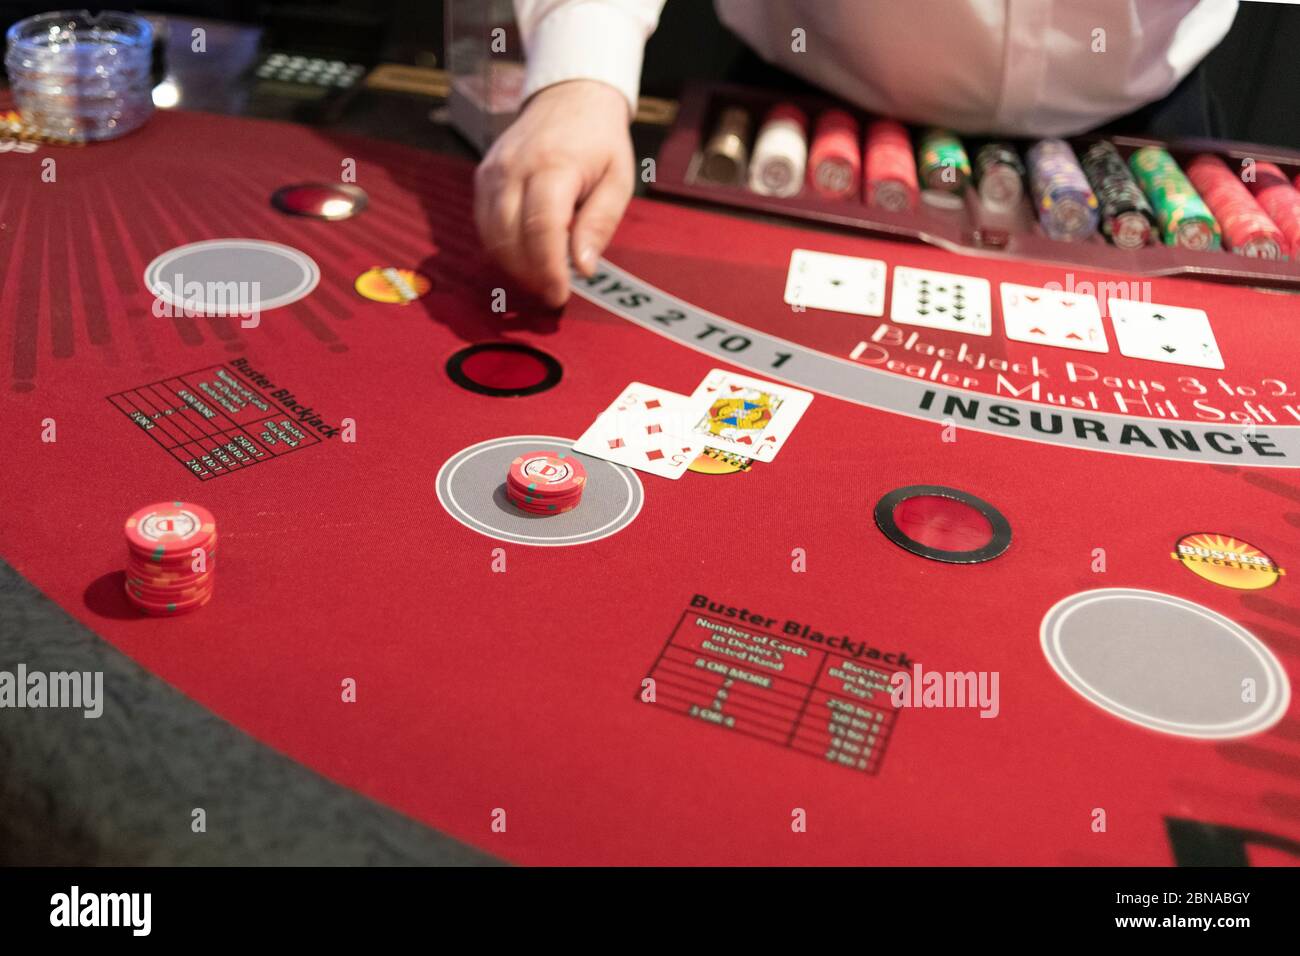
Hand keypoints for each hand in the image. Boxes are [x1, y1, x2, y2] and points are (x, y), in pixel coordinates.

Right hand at [474, 80, 634, 307]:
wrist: (569, 96)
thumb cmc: (598, 141)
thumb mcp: (618, 179)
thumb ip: (600, 223)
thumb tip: (584, 268)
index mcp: (554, 165)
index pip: (542, 228)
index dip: (548, 269)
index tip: (560, 295)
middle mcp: (514, 167)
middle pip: (509, 237)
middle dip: (530, 274)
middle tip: (553, 291)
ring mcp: (493, 171)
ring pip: (491, 236)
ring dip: (514, 266)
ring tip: (541, 277)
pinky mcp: (482, 177)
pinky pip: (484, 224)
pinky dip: (501, 248)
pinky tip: (525, 256)